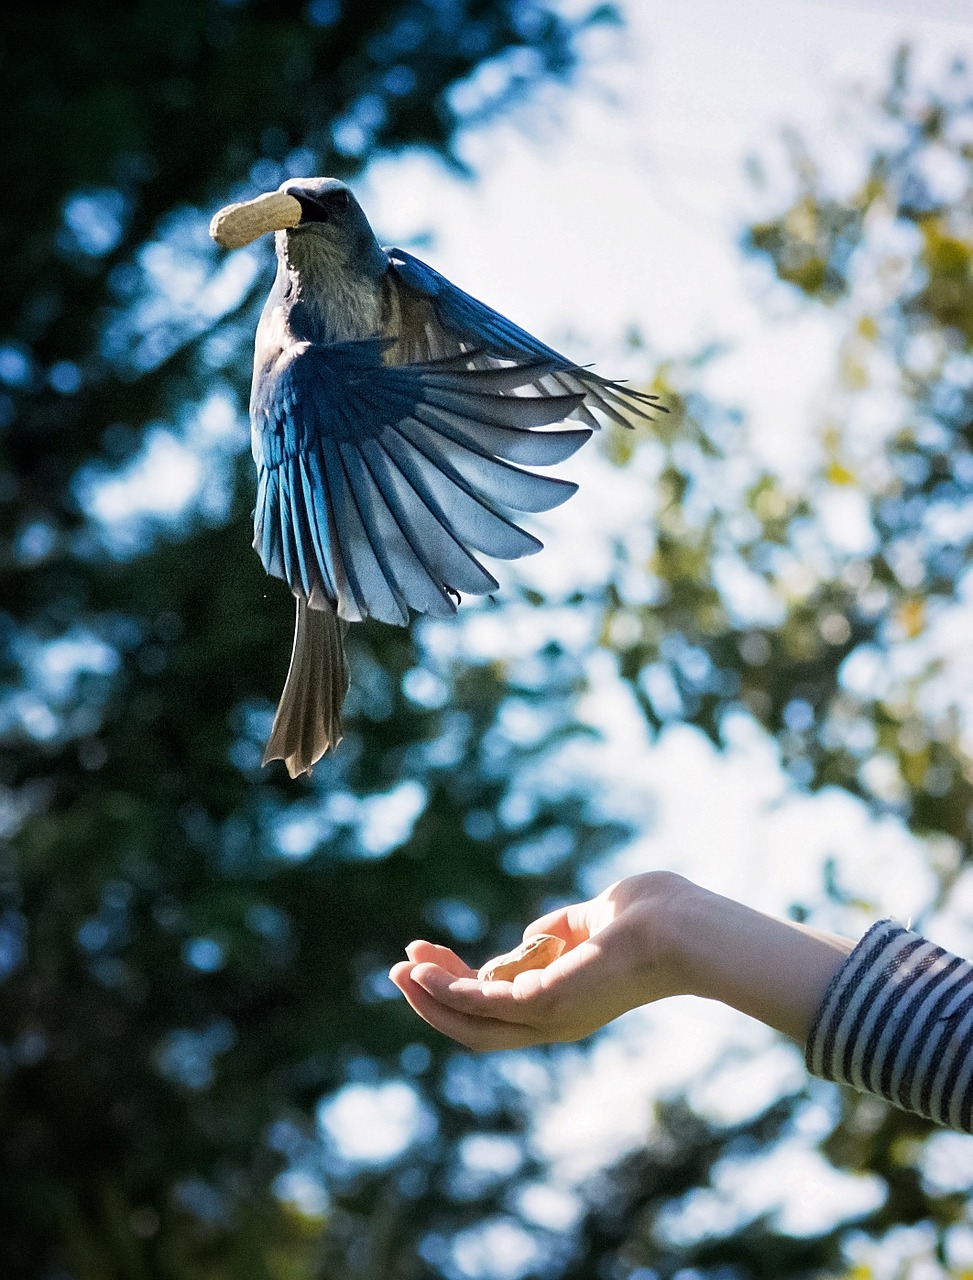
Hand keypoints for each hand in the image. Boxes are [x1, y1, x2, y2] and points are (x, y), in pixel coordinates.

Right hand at [389, 871, 855, 1050]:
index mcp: (567, 999)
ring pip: (471, 1020)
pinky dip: (448, 990)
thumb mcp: (594, 918)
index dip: (462, 980)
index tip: (431, 952)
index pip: (500, 1002)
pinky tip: (423, 971)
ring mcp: (548, 1016)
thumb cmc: (654, 915)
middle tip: (401, 967)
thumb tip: (534, 937)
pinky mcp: (544, 1004)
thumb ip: (562, 929)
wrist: (682, 927)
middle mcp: (554, 1018)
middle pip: (477, 1020)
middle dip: (435, 996)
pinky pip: (482, 1003)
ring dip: (431, 997)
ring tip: (400, 970)